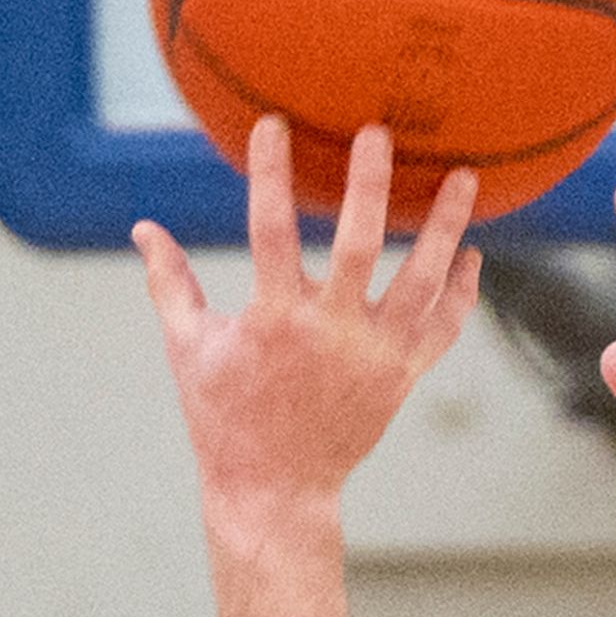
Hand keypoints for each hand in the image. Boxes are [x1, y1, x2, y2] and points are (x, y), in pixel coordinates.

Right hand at [133, 117, 480, 507]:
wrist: (276, 491)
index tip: (273, 125)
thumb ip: (170, 286)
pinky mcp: (402, 377)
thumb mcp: (190, 352)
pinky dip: (461, 292)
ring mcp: (375, 356)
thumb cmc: (225, 420)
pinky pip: (442, 329)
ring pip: (422, 281)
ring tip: (464, 177)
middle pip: (362, 244)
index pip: (271, 229)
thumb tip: (144, 228)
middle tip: (379, 133)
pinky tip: (471, 254)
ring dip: (446, 227)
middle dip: (370, 184)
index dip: (270, 173)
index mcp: (274, 321)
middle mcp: (332, 333)